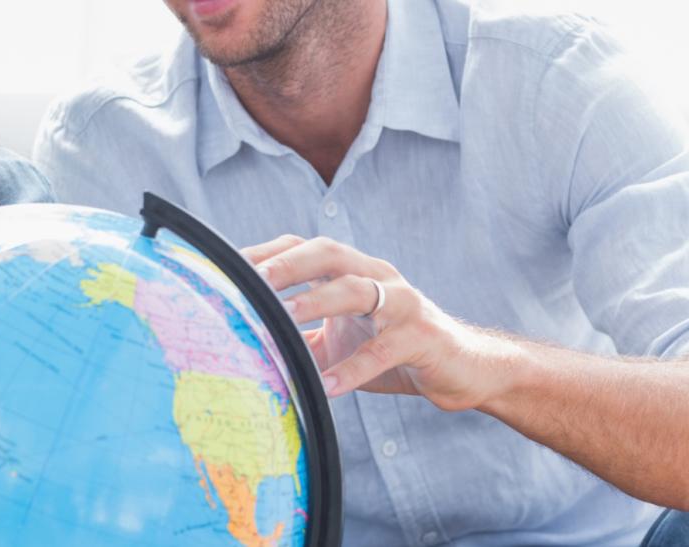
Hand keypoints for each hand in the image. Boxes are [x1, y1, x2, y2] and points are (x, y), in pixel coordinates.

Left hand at [242, 235, 524, 410]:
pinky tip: (328, 386)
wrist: (462, 369)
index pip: (305, 247)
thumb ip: (299, 336)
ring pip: (358, 290)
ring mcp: (402, 304)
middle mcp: (378, 277)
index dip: (268, 252)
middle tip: (252, 279)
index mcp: (354, 272)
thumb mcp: (338, 341)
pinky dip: (354, 369)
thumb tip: (243, 346)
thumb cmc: (392, 353)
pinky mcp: (421, 337)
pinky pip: (383, 351)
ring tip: (284, 316)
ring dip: (318, 300)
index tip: (227, 266)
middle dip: (288, 263)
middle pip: (330, 253)